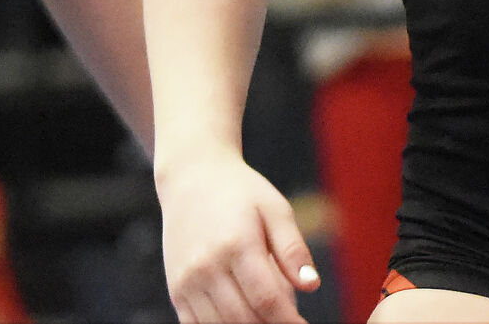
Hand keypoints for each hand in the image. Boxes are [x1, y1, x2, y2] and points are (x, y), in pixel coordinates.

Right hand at [158, 150, 318, 322]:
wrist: (192, 180)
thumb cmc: (241, 193)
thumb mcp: (275, 209)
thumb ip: (292, 249)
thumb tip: (312, 285)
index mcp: (237, 245)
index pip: (266, 298)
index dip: (287, 320)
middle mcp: (206, 267)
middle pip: (243, 318)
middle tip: (289, 322)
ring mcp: (187, 282)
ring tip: (268, 319)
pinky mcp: (176, 291)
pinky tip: (240, 320)